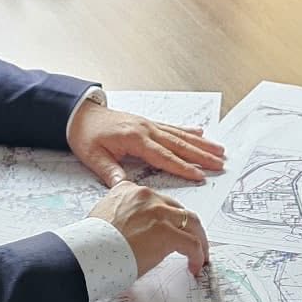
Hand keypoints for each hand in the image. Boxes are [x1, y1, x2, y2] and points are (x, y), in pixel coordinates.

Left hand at [67, 104, 225, 186]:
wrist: (80, 114)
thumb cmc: (86, 136)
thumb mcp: (93, 157)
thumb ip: (111, 172)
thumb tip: (125, 187)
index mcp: (135, 139)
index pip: (163, 156)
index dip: (183, 167)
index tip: (200, 175)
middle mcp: (146, 130)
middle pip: (179, 145)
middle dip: (202, 155)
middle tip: (221, 164)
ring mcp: (149, 125)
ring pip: (180, 135)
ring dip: (201, 144)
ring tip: (220, 150)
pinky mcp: (148, 123)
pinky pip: (172, 127)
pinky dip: (188, 131)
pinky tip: (201, 133)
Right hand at [88, 181, 209, 276]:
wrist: (84, 254)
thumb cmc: (88, 244)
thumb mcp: (103, 217)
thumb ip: (120, 217)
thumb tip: (130, 234)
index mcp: (129, 191)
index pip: (157, 200)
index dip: (167, 216)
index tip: (169, 227)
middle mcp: (146, 197)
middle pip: (177, 209)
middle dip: (186, 226)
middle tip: (191, 241)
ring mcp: (158, 213)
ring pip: (191, 222)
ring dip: (198, 239)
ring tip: (199, 254)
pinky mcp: (167, 233)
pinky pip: (192, 244)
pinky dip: (198, 255)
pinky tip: (195, 266)